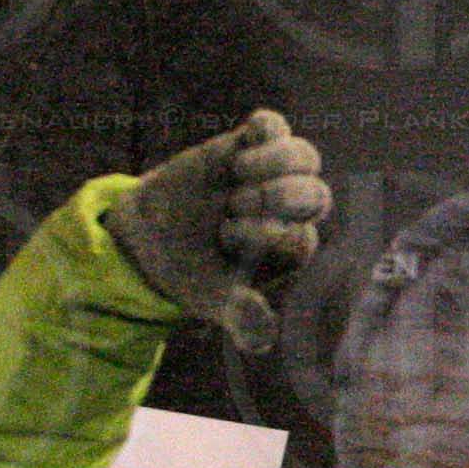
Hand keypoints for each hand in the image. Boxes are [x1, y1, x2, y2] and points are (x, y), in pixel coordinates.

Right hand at [102, 109, 329, 351]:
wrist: (152, 237)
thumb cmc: (194, 270)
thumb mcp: (213, 298)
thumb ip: (241, 318)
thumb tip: (262, 340)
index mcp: (292, 248)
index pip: (302, 237)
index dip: (267, 235)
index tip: (227, 237)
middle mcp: (293, 212)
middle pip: (316, 195)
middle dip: (278, 198)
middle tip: (236, 205)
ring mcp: (275, 175)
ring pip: (304, 157)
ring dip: (276, 163)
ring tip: (238, 174)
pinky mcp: (250, 145)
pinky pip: (273, 126)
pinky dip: (264, 128)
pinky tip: (241, 145)